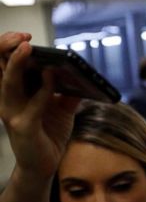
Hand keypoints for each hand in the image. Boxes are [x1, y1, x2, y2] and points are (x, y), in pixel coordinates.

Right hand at [0, 34, 81, 177]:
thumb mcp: (61, 107)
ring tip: (27, 47)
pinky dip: (43, 89)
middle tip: (24, 38)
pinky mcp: (23, 126)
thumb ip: (68, 90)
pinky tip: (51, 76)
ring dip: (17, 64)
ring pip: (8, 83)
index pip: (2, 63)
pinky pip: (33, 104)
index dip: (9, 46)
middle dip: (8, 48)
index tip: (25, 36)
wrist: (43, 165)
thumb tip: (81, 72)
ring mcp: (12, 112)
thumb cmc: (48, 132)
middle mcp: (7, 99)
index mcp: (13, 91)